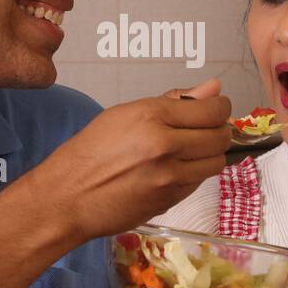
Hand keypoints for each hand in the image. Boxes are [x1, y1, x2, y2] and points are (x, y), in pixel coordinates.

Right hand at [27, 78, 232, 242]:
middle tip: (208, 128)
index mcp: (151, 116)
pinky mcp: (170, 200)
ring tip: (192, 149)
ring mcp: (169, 176)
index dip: (220, 107)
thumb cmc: (89, 152)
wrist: (67, 198)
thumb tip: (213, 87)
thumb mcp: (124, 114)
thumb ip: (173, 101)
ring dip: (210, 154)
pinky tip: (176, 168)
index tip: (217, 107)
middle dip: (220, 130)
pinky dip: (194, 173)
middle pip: (219, 136)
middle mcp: (164, 145)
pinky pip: (198, 182)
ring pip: (215, 162)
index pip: (211, 109)